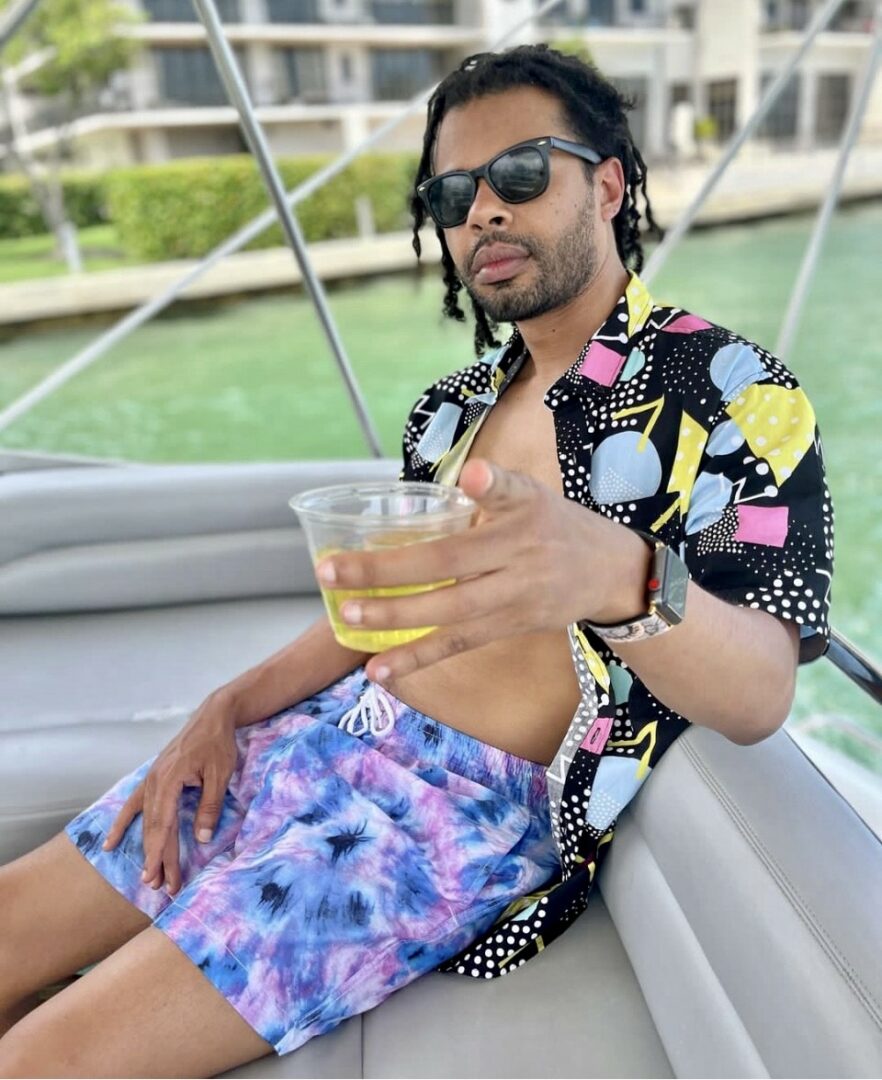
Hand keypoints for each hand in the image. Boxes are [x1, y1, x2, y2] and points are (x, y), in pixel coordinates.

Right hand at [101, 692, 239, 895]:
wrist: (212, 717)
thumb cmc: (218, 744)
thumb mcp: (220, 775)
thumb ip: (209, 806)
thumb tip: (202, 838)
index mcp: (169, 781)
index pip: (162, 825)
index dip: (159, 853)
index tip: (155, 876)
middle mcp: (154, 782)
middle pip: (154, 828)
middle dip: (157, 858)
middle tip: (158, 887)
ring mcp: (151, 780)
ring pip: (147, 821)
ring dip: (147, 848)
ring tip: (147, 875)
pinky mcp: (153, 778)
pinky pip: (134, 804)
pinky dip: (123, 823)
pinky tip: (111, 842)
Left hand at [315, 458, 648, 683]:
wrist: (610, 576)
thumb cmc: (557, 526)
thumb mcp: (537, 495)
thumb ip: (498, 486)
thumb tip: (467, 475)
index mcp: (524, 519)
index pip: (498, 500)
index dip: (485, 488)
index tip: (467, 479)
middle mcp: (519, 561)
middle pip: (449, 567)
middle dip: (386, 572)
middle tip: (332, 571)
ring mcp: (513, 600)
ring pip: (449, 613)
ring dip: (395, 619)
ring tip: (347, 618)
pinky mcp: (507, 628)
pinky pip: (457, 645)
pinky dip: (416, 657)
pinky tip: (378, 669)